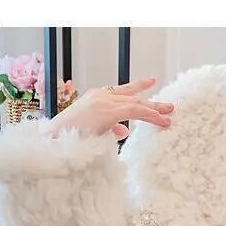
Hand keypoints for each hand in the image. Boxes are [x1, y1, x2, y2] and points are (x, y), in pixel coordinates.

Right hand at [42, 76, 173, 140]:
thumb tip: (125, 131)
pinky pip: (134, 110)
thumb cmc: (71, 138)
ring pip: (136, 103)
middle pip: (132, 96)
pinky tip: (160, 119)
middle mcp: (101, 96)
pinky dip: (149, 115)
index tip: (151, 87)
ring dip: (154, 109)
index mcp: (96, 99)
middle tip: (169, 105)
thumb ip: (111, 129)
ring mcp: (104, 101)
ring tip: (169, 113)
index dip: (138, 90)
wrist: (56, 139)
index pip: (122, 92)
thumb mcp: (95, 132)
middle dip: (152, 101)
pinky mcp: (108, 110)